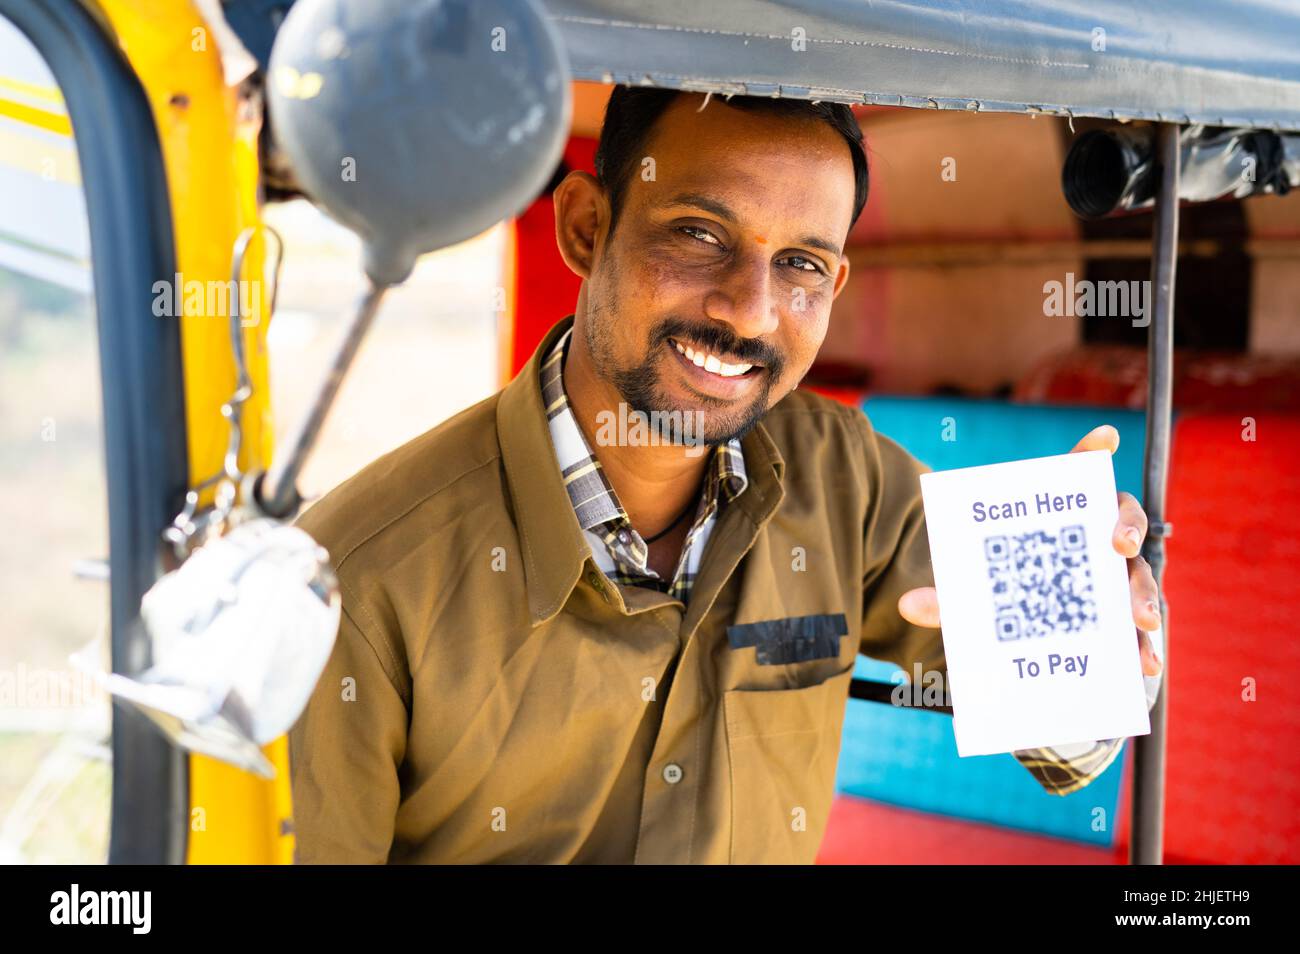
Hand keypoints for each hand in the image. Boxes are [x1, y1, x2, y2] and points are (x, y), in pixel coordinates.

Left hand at [898, 424, 1163, 676]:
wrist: (1017, 635)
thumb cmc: (998, 595)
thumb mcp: (971, 594)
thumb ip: (946, 597)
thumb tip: (907, 605)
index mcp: (1058, 517)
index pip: (1077, 475)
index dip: (1091, 451)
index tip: (1104, 436)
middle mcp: (1095, 539)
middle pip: (1122, 520)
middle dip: (1128, 528)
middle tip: (1120, 545)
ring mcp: (1115, 578)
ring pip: (1140, 576)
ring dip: (1145, 595)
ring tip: (1142, 619)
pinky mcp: (1122, 621)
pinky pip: (1140, 633)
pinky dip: (1145, 649)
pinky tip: (1145, 667)